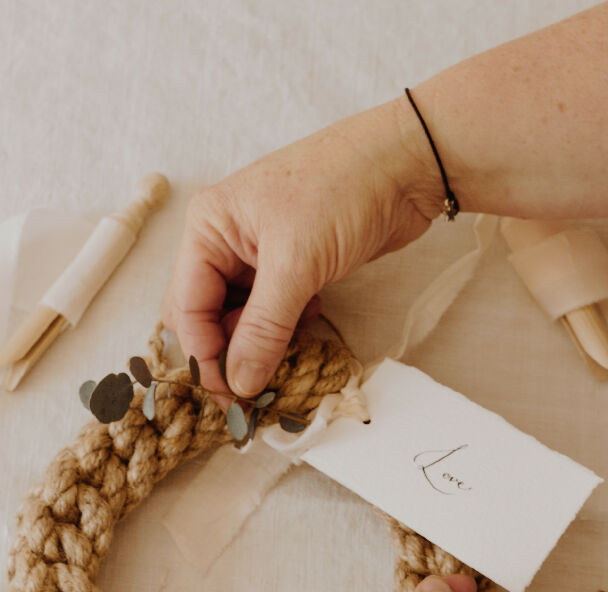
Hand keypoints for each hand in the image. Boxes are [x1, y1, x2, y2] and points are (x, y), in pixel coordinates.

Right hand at [162, 98, 440, 400]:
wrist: (407, 165)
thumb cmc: (343, 189)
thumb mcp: (296, 263)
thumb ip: (263, 328)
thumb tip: (239, 383)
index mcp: (208, 228)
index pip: (188, 309)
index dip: (206, 357)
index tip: (232, 398)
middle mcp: (226, 242)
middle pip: (208, 318)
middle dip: (229, 354)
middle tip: (257, 388)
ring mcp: (260, 256)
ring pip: (243, 320)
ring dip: (262, 345)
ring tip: (289, 355)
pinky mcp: (294, 268)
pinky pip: (275, 315)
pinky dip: (287, 330)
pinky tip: (312, 321)